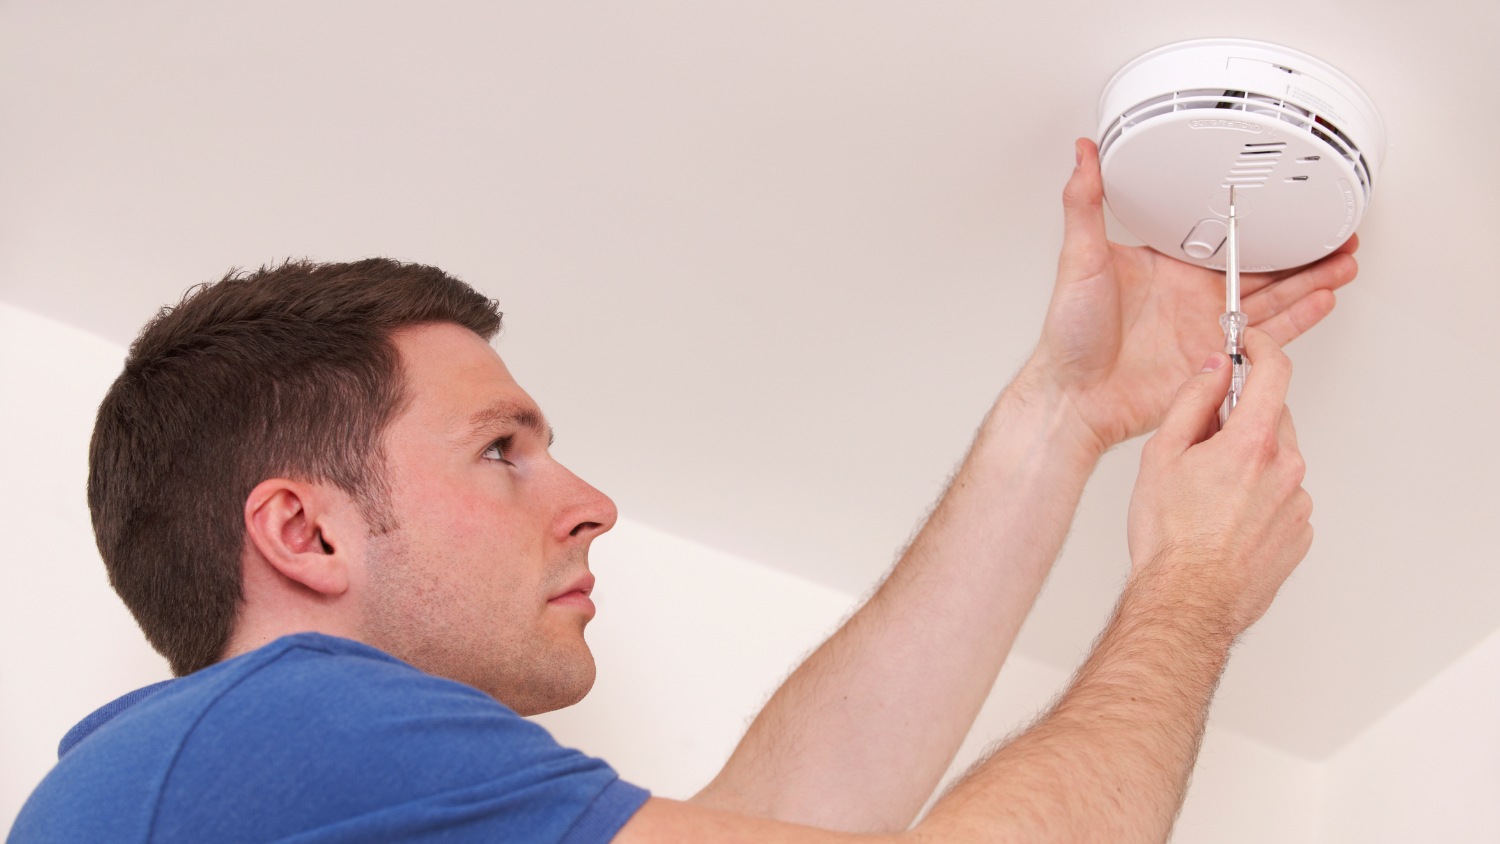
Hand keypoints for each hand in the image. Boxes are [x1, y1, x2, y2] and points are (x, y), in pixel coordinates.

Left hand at [1029, 138, 1358, 453]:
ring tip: (1344, 262)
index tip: (1289, 207)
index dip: (1259, 225)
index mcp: (1168, 269)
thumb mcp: (1079, 259)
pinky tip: (1323, 301)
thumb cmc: (1069, 337)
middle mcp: (1192, 298)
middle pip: (1261, 270)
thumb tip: (1082, 155)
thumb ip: (1085, 204)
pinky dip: (1298, 320)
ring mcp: (1206, 331)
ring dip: (1310, 281)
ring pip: (1274, 300)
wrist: (1075, 397)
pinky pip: (1267, 340)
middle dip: (1302, 252)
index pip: (1225, 240)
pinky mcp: (1216, 362)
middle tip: (1337, 233)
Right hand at [1124, 329, 1313, 636]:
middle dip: (1242, 420)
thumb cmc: (1169, 538)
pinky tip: (1225, 521)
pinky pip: (1283, 499)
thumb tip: (1213, 370)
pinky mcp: (1300, 535)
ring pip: (1277, 462)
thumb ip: (1192, 401)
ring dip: (1250, 464)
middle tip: (1202, 444)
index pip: (1275, 372)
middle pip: (1273, 419)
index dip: (1261, 348)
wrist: (1187, 603)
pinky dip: (1260, 499)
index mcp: (1253, 443)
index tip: (1248, 345)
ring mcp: (1298, 505)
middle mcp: (1287, 470)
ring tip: (1208, 497)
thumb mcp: (1162, 455)